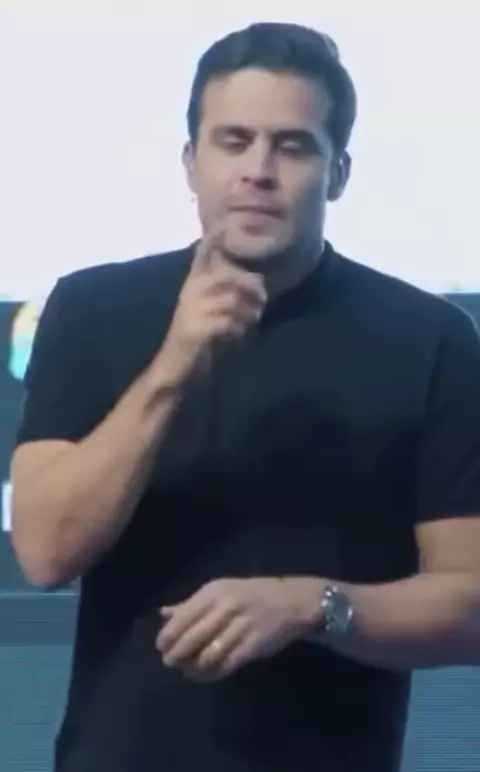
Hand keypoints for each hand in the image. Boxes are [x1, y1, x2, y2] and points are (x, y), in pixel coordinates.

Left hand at [156, 577, 321, 679]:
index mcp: (214, 592)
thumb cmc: (250, 596)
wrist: (291, 602)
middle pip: (192, 638)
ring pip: (208, 655)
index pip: (183, 617)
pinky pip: (226, 664)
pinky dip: (212, 673)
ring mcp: (241, 626)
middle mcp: (226, 606)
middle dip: (177, 654)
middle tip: (171, 662)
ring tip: (188, 670)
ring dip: (194, 667)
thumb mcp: (221, 592)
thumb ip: (192, 605)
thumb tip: (162, 614)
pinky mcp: (254, 646)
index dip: (168, 636)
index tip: (162, 647)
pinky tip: (206, 675)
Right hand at [161, 227, 266, 378]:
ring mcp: (192, 310)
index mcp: (194, 283)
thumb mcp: (213, 309)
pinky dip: (239, 330)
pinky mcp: (196, 330)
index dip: (216, 237)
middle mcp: (190, 292)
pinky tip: (237, 336)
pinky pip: (228, 322)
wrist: (176, 368)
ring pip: (232, 300)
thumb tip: (258, 282)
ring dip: (249, 313)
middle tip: (261, 303)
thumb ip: (229, 292)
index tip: (227, 225)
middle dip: (251, 288)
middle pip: (229, 276)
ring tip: (250, 322)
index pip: (204, 252)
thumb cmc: (200, 338)